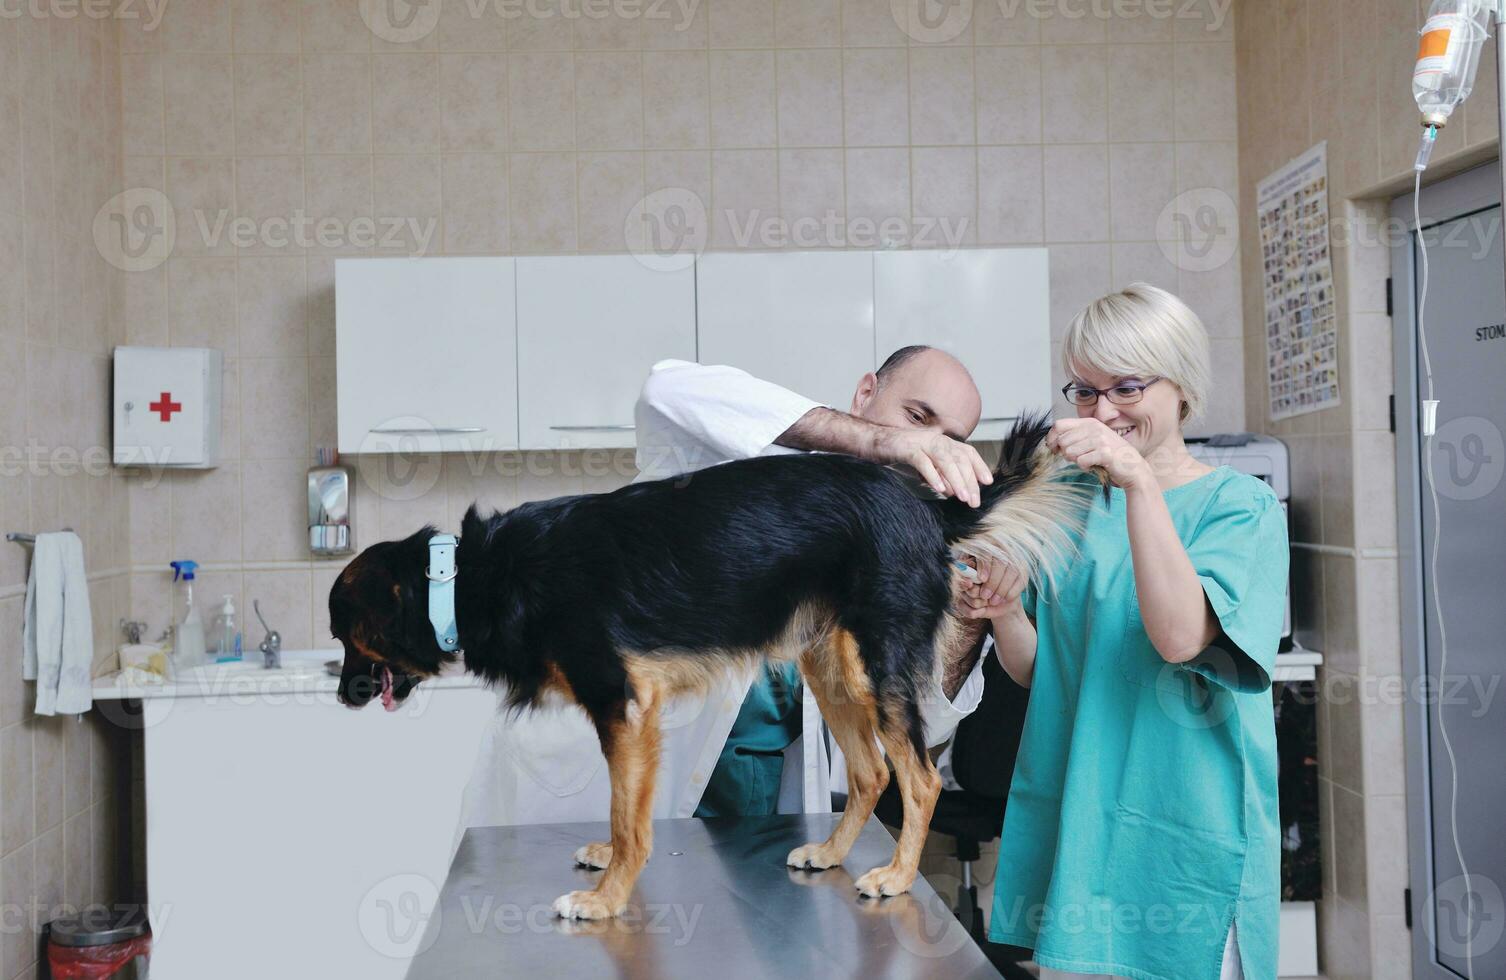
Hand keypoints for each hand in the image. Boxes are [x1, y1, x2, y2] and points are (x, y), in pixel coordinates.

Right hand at [871, 428, 992, 506]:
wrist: (872, 442)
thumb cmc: (898, 454)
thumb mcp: (924, 464)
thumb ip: (939, 474)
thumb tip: (954, 491)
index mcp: (941, 442)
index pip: (966, 452)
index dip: (978, 466)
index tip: (987, 482)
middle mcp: (935, 439)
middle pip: (958, 458)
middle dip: (969, 480)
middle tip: (973, 501)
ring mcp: (921, 442)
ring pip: (945, 459)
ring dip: (955, 479)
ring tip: (962, 497)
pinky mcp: (906, 448)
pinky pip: (923, 462)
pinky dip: (933, 475)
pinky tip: (940, 489)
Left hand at [954, 555, 1028, 619]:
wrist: (993, 591)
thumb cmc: (975, 580)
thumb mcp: (968, 575)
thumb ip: (965, 572)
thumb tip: (963, 571)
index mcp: (986, 545)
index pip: (987, 552)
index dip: (985, 565)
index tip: (981, 579)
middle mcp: (1002, 548)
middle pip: (1001, 562)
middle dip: (993, 581)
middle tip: (984, 596)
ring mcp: (1015, 558)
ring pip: (1012, 571)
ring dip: (1002, 588)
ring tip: (992, 601)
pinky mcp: (1023, 570)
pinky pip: (1021, 580)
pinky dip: (1012, 591)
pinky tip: (1004, 599)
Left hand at [1045, 418, 1149, 488]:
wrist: (1132, 468)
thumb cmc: (1109, 455)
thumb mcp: (1091, 439)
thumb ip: (1074, 437)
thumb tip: (1051, 442)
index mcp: (1089, 422)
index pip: (1059, 425)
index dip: (1052, 438)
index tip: (1054, 449)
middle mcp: (1095, 427)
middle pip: (1062, 441)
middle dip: (1065, 453)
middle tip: (1079, 457)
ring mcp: (1101, 439)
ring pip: (1069, 453)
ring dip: (1076, 461)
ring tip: (1088, 460)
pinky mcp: (1105, 453)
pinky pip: (1081, 462)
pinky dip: (1085, 467)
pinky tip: (1094, 466)